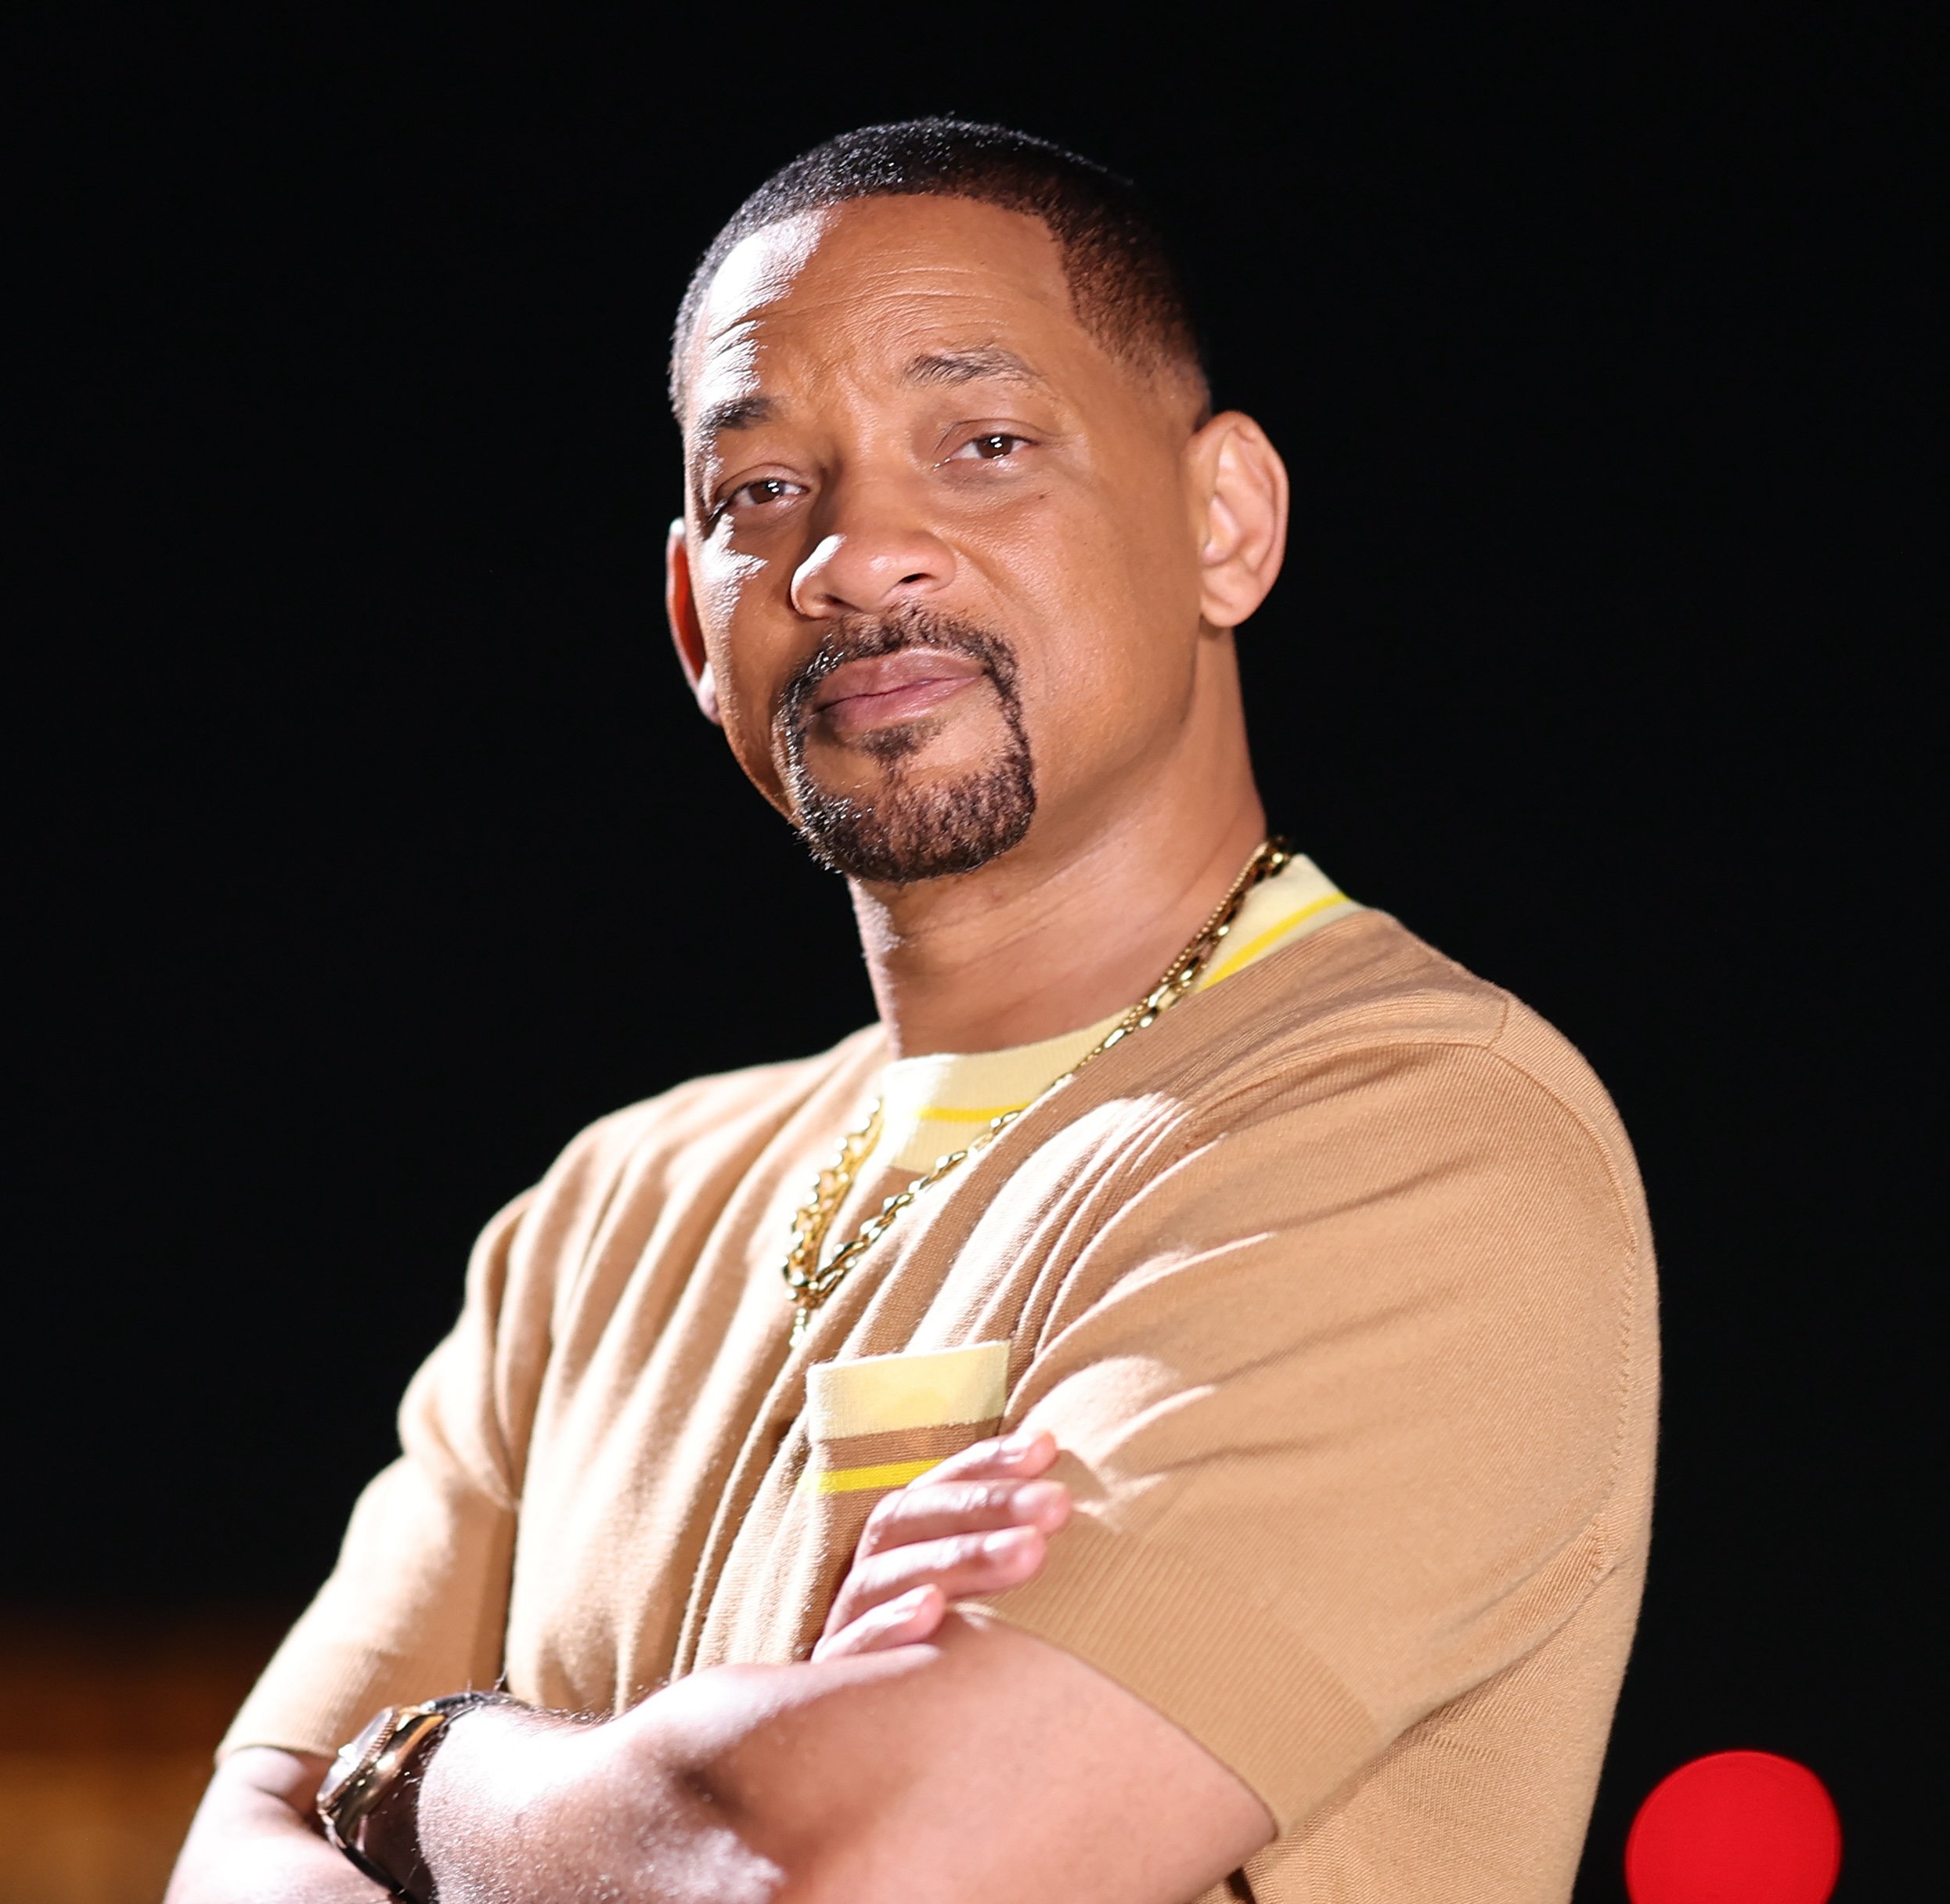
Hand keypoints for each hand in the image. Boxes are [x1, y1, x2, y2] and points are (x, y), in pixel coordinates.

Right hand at [813, 1428, 1071, 1660]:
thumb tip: (1069, 1484)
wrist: (868, 1756)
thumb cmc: (954, 1663)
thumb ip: (1011, 1549)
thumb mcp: (977, 1603)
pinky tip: (933, 1612)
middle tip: (1057, 1506)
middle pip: (912, 1519)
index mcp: (899, 1546)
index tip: (1047, 1447)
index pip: (937, 1486)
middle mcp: (868, 1576)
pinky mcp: (833, 1684)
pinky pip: (853, 1650)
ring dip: (958, 1557)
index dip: (988, 1462)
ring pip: (886, 1575)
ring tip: (1029, 1553)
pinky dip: (890, 1625)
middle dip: (985, 1506)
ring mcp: (845, 1627)